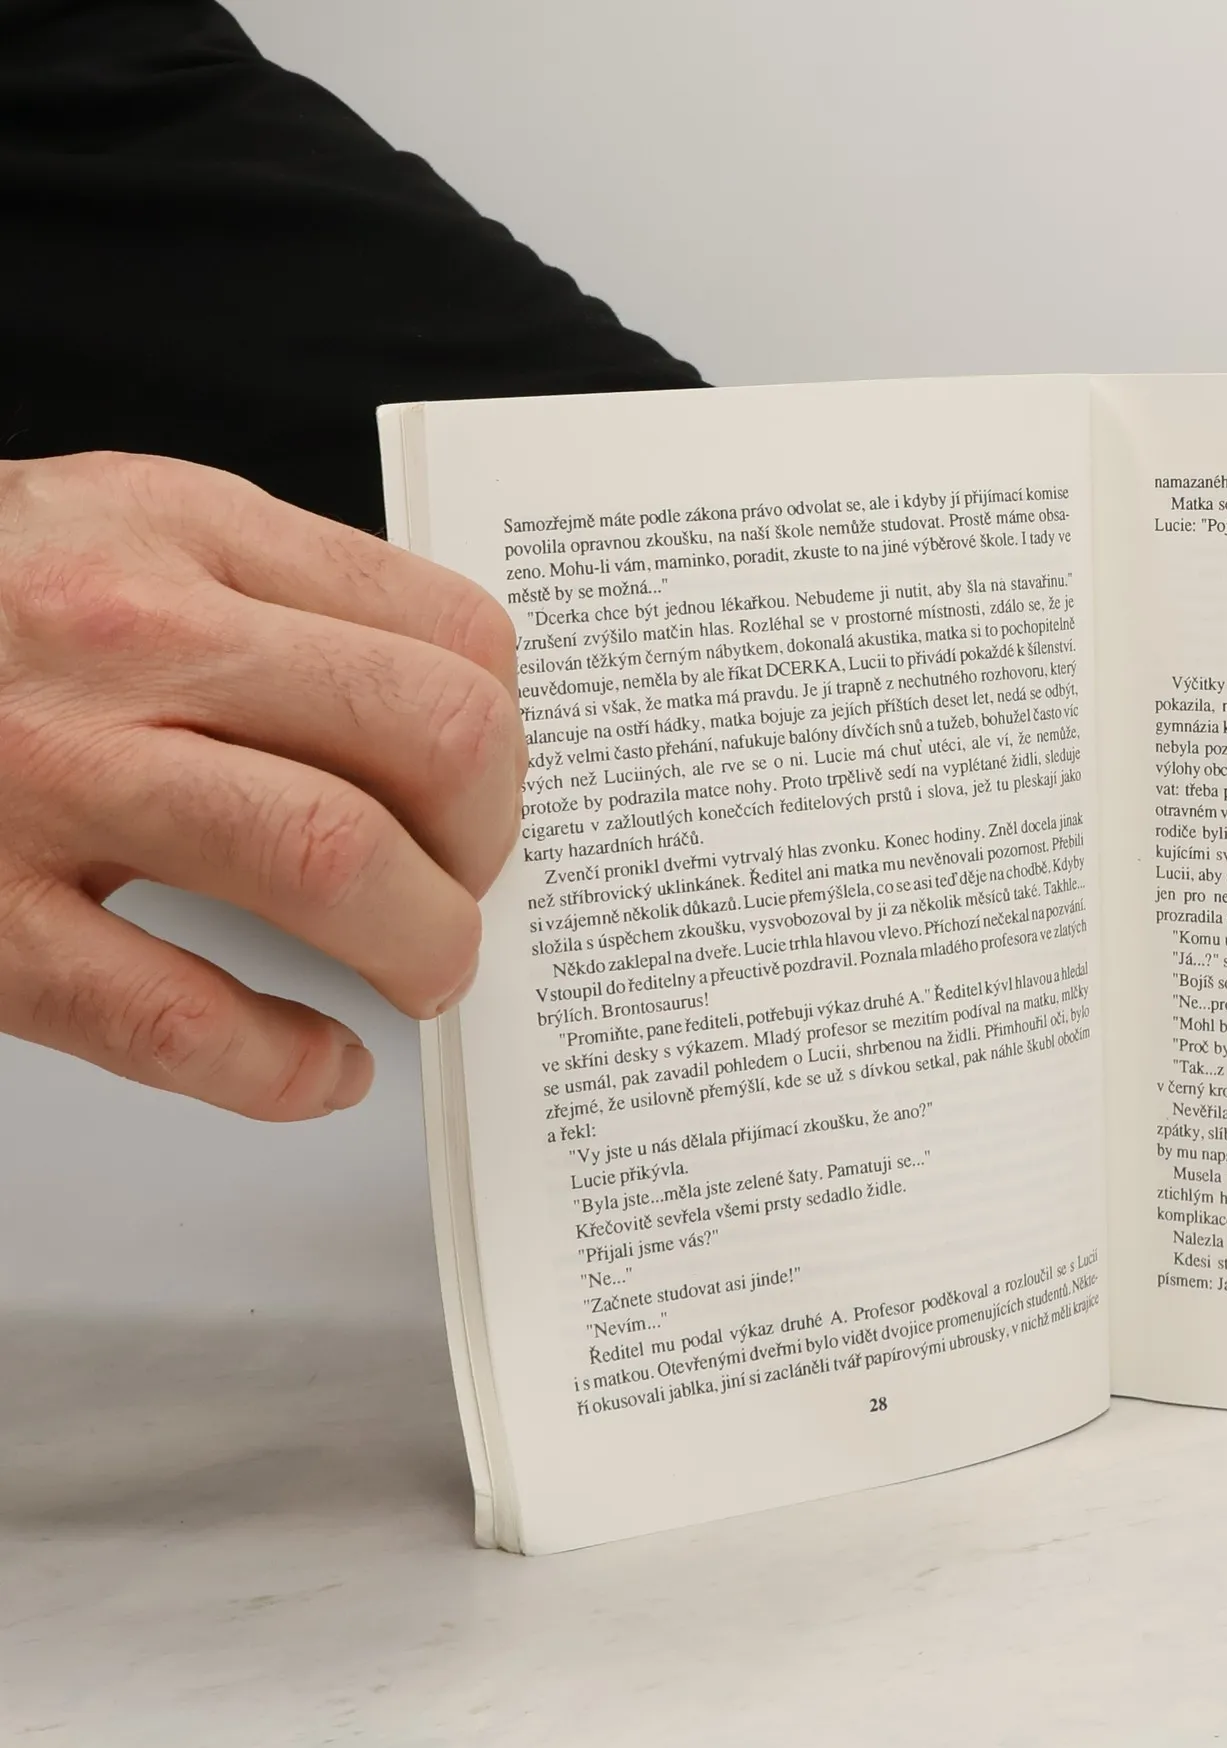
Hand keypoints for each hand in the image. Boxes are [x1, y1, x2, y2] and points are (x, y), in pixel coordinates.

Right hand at [0, 452, 523, 1119]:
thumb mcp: (119, 532)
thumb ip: (276, 601)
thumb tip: (449, 725)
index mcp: (179, 530)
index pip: (453, 632)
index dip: (508, 737)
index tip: (486, 794)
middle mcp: (122, 638)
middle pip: (431, 737)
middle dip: (491, 842)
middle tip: (466, 886)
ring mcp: (45, 781)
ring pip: (331, 861)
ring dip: (424, 945)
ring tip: (421, 972)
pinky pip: (184, 1018)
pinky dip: (288, 1066)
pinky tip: (319, 1067)